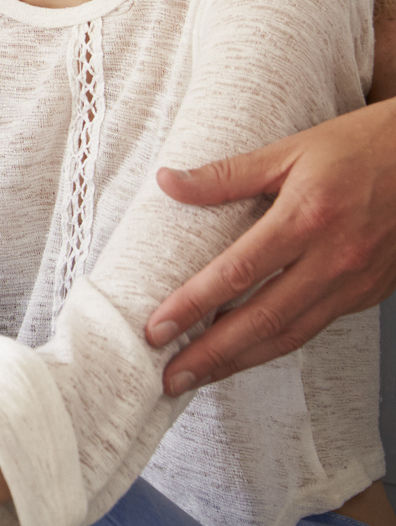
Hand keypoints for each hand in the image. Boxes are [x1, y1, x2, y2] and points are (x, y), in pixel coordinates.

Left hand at [146, 96, 395, 391]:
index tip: (156, 328)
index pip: (237, 274)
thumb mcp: (290, 150)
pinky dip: (277, 344)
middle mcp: (333, 259)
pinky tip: (247, 350)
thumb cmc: (361, 148)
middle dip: (212, 354)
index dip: (193, 305)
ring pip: (292, 334)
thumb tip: (168, 182)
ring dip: (241, 361)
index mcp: (307, 219)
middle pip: (263, 319)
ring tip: (199, 376)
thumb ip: (227, 174)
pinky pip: (316, 326)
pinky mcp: (369, 293)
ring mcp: (355, 282)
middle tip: (169, 378)